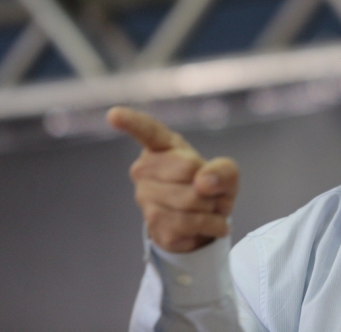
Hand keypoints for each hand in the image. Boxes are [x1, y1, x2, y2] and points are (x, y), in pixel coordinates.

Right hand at [107, 106, 238, 252]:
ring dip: (212, 207)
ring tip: (208, 207)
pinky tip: (210, 224)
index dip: (131, 122)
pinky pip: (190, 223)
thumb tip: (203, 183)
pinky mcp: (153, 224)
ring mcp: (144, 197)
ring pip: (190, 199)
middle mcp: (145, 168)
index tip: (114, 114)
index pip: (146, 131)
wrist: (204, 223)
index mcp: (162, 146)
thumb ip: (223, 170)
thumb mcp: (226, 172)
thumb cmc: (211, 187)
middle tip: (208, 190)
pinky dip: (211, 225)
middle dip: (210, 183)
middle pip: (188, 169)